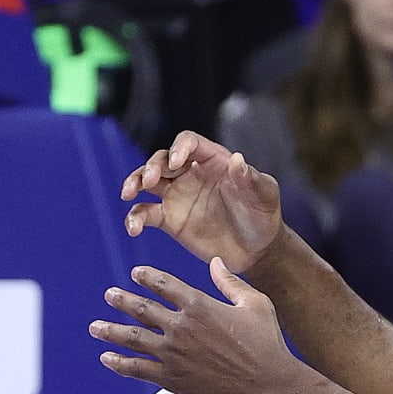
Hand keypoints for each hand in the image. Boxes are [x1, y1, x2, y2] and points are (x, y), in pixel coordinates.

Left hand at [91, 258, 310, 393]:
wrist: (269, 386)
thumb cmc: (267, 345)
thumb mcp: (255, 304)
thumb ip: (231, 282)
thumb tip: (216, 262)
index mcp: (200, 305)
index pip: (164, 284)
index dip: (147, 277)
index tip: (136, 273)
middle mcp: (181, 327)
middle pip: (142, 309)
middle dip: (122, 300)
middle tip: (109, 295)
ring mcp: (174, 354)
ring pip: (132, 338)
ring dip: (110, 330)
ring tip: (95, 326)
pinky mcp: (172, 379)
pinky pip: (138, 369)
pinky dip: (119, 363)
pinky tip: (107, 358)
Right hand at [119, 131, 283, 273]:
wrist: (257, 251)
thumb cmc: (264, 216)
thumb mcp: (264, 195)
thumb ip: (251, 179)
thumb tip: (237, 160)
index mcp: (213, 160)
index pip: (188, 143)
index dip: (179, 148)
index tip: (177, 163)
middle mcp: (190, 174)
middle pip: (162, 160)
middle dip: (151, 166)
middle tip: (149, 180)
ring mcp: (177, 196)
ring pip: (146, 182)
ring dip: (134, 183)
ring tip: (128, 194)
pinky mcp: (170, 220)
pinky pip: (145, 213)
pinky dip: (135, 218)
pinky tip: (133, 228)